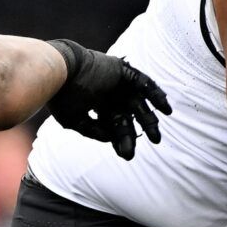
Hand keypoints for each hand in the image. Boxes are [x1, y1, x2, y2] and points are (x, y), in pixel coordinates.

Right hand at [47, 39, 171, 160]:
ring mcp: (116, 83)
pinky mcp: (123, 72)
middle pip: (127, 117)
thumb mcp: (73, 120)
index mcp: (94, 104)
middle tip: (145, 147)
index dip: (119, 140)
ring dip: (149, 119)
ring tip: (156, 138)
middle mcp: (107, 94)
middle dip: (135, 133)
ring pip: (138, 103)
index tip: (125, 154)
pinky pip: (145, 84)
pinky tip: (166, 111)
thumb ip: (92, 131)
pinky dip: (156, 95)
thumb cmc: (61, 96)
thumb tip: (111, 139)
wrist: (60, 71)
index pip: (111, 125)